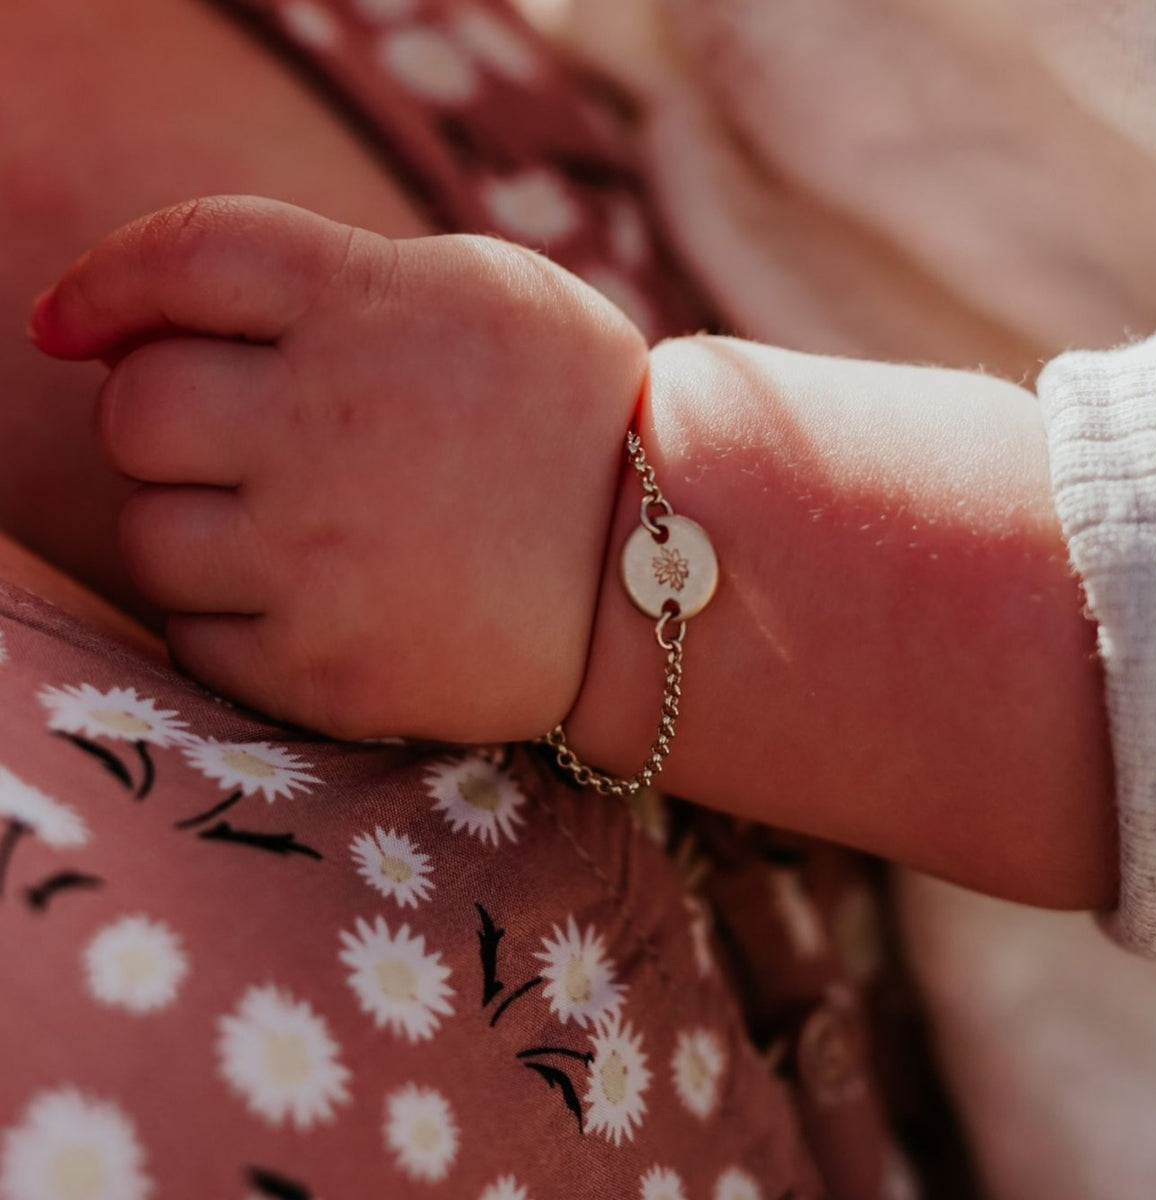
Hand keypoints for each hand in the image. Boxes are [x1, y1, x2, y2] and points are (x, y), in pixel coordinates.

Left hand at [30, 196, 648, 740]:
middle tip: (237, 449)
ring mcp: (317, 556)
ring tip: (289, 537)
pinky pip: (194, 638)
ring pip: (150, 535)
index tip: (74, 325)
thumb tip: (183, 309)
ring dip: (194, 529)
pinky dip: (228, 620)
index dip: (107, 285)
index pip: (179, 260)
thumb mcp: (486, 296)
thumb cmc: (578, 423)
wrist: (665, 577)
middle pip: (137, 410)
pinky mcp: (323, 669)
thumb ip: (343, 279)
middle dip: (166, 423)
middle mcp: (324, 424)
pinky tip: (310, 606)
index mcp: (366, 305)